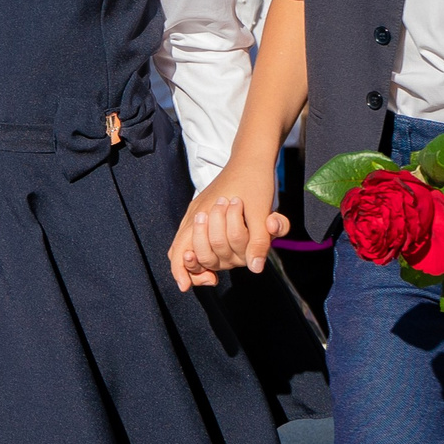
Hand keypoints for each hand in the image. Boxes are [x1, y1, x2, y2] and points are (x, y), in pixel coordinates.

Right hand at [172, 160, 289, 287]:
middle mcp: (195, 214)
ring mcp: (196, 210)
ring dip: (200, 257)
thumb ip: (259, 241)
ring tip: (212, 272)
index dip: (182, 271)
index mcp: (205, 215)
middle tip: (212, 278)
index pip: (181, 250)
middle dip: (198, 265)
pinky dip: (199, 246)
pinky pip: (191, 232)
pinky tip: (213, 255)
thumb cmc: (256, 183)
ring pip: (184, 242)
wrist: (252, 158)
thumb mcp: (262, 212)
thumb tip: (254, 269)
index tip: (188, 286)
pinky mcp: (202, 207)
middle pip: (183, 250)